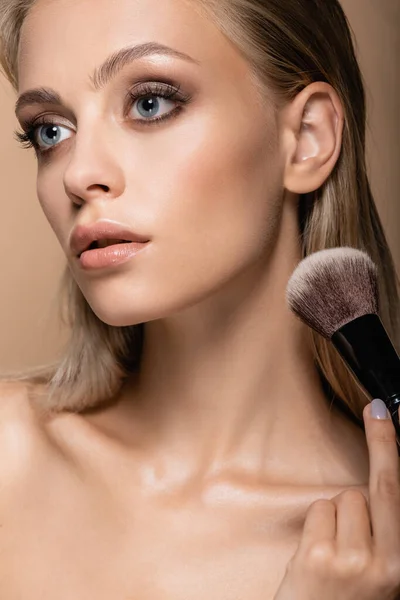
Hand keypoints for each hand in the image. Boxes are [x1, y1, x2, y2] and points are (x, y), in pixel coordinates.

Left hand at [273, 399, 399, 599]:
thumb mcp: (380, 574)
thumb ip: (384, 535)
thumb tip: (373, 490)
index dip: (393, 450)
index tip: (388, 414)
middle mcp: (387, 564)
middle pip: (381, 486)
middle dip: (381, 442)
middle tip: (377, 410)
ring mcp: (354, 561)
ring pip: (343, 498)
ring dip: (337, 515)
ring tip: (333, 550)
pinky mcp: (320, 558)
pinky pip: (319, 511)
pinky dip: (316, 525)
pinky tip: (316, 555)